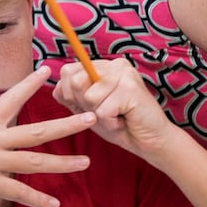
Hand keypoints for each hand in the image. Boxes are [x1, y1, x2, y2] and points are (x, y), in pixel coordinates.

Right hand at [0, 67, 95, 206]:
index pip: (10, 100)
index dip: (30, 84)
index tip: (49, 69)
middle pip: (37, 130)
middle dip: (67, 124)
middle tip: (92, 116)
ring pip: (35, 161)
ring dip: (63, 163)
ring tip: (86, 162)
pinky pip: (18, 192)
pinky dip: (38, 199)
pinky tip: (55, 205)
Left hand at [53, 58, 177, 157]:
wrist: (148, 140)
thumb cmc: (118, 124)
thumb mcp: (87, 108)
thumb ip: (71, 95)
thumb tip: (58, 85)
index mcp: (104, 66)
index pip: (68, 72)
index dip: (72, 95)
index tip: (93, 105)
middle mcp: (115, 65)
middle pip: (75, 81)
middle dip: (85, 104)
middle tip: (106, 110)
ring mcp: (125, 74)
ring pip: (89, 97)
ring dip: (99, 116)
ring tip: (117, 115)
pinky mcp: (131, 89)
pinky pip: (103, 111)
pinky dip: (110, 123)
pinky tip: (124, 120)